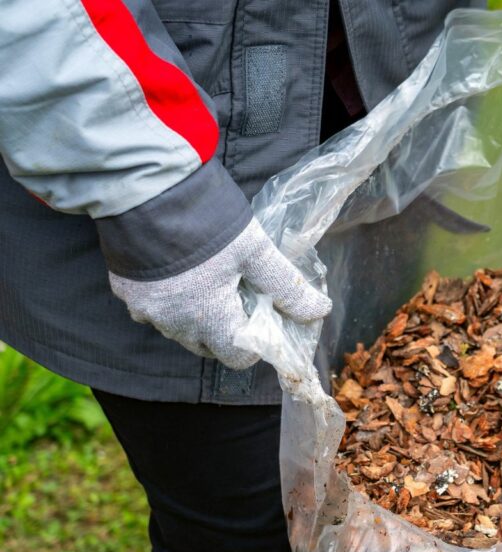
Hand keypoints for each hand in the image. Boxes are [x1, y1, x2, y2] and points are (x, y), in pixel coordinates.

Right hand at [109, 218, 331, 368]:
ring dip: (198, 317)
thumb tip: (320, 311)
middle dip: (228, 330)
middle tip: (241, 296)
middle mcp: (174, 323)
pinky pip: (153, 310)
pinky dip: (170, 301)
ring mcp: (145, 309)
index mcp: (210, 319)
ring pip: (179, 330)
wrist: (145, 188)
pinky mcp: (125, 290)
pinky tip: (180, 273)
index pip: (239, 357)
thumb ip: (286, 286)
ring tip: (212, 281)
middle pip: (209, 346)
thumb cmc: (208, 221)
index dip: (257, 342)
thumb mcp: (256, 250)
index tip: (264, 316)